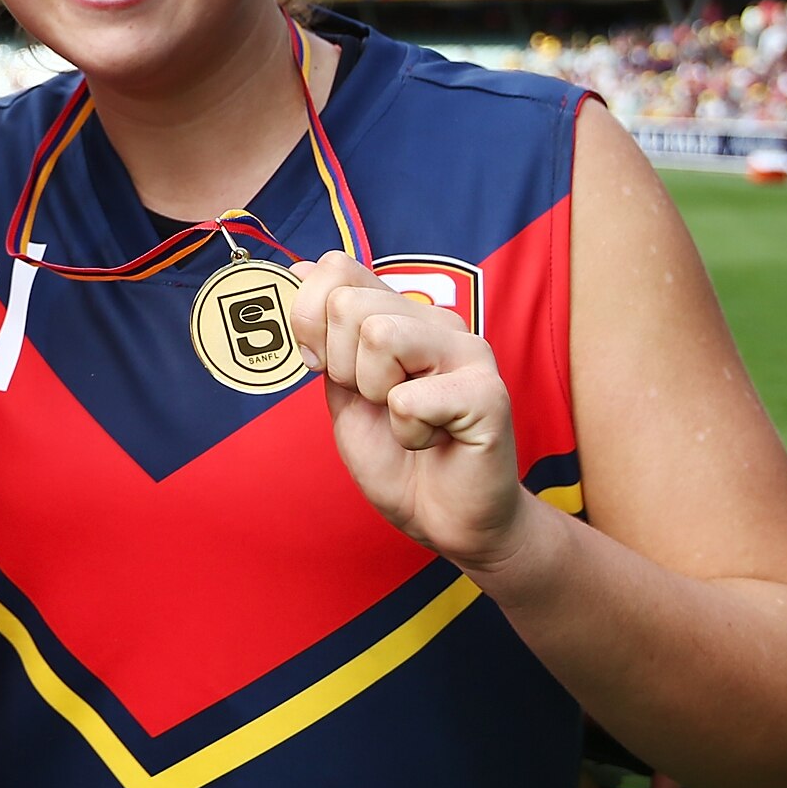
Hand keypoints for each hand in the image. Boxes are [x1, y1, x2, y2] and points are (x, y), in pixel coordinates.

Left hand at [289, 251, 531, 573]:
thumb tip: (299, 268)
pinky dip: (407, 433)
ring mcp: (469, 353)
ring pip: (379, 335)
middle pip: (348, 304)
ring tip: (405, 418)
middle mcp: (439, 321)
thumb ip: (324, 335)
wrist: (448, 520)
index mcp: (402, 313)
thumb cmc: (399, 458)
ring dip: (376, 394)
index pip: (338, 268)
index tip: (324, 367)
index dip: (310, 318)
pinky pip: (408, 398)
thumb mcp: (343, 390)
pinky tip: (432, 440)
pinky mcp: (487, 394)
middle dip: (342, 366)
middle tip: (378, 402)